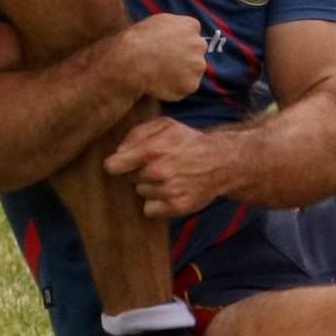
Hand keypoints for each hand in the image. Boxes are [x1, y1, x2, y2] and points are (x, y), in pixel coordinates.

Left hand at [104, 116, 229, 218]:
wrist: (220, 162)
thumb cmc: (189, 141)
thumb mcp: (165, 125)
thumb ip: (137, 134)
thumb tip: (118, 152)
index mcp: (153, 149)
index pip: (115, 165)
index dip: (114, 164)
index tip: (117, 164)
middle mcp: (158, 172)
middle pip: (129, 178)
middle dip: (139, 171)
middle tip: (159, 164)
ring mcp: (167, 192)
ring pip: (140, 192)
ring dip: (149, 186)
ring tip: (168, 176)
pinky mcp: (175, 207)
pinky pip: (149, 209)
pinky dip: (156, 202)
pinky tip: (169, 190)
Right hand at [121, 14, 208, 102]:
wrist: (132, 61)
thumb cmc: (140, 39)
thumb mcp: (159, 20)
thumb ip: (176, 25)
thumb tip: (181, 32)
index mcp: (191, 26)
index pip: (193, 35)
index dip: (180, 43)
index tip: (169, 48)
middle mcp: (199, 45)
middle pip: (196, 53)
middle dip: (186, 57)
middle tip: (167, 62)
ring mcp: (197, 66)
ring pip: (193, 71)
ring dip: (183, 73)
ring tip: (162, 73)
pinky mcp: (191, 85)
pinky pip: (185, 86)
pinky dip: (176, 87)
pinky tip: (162, 82)